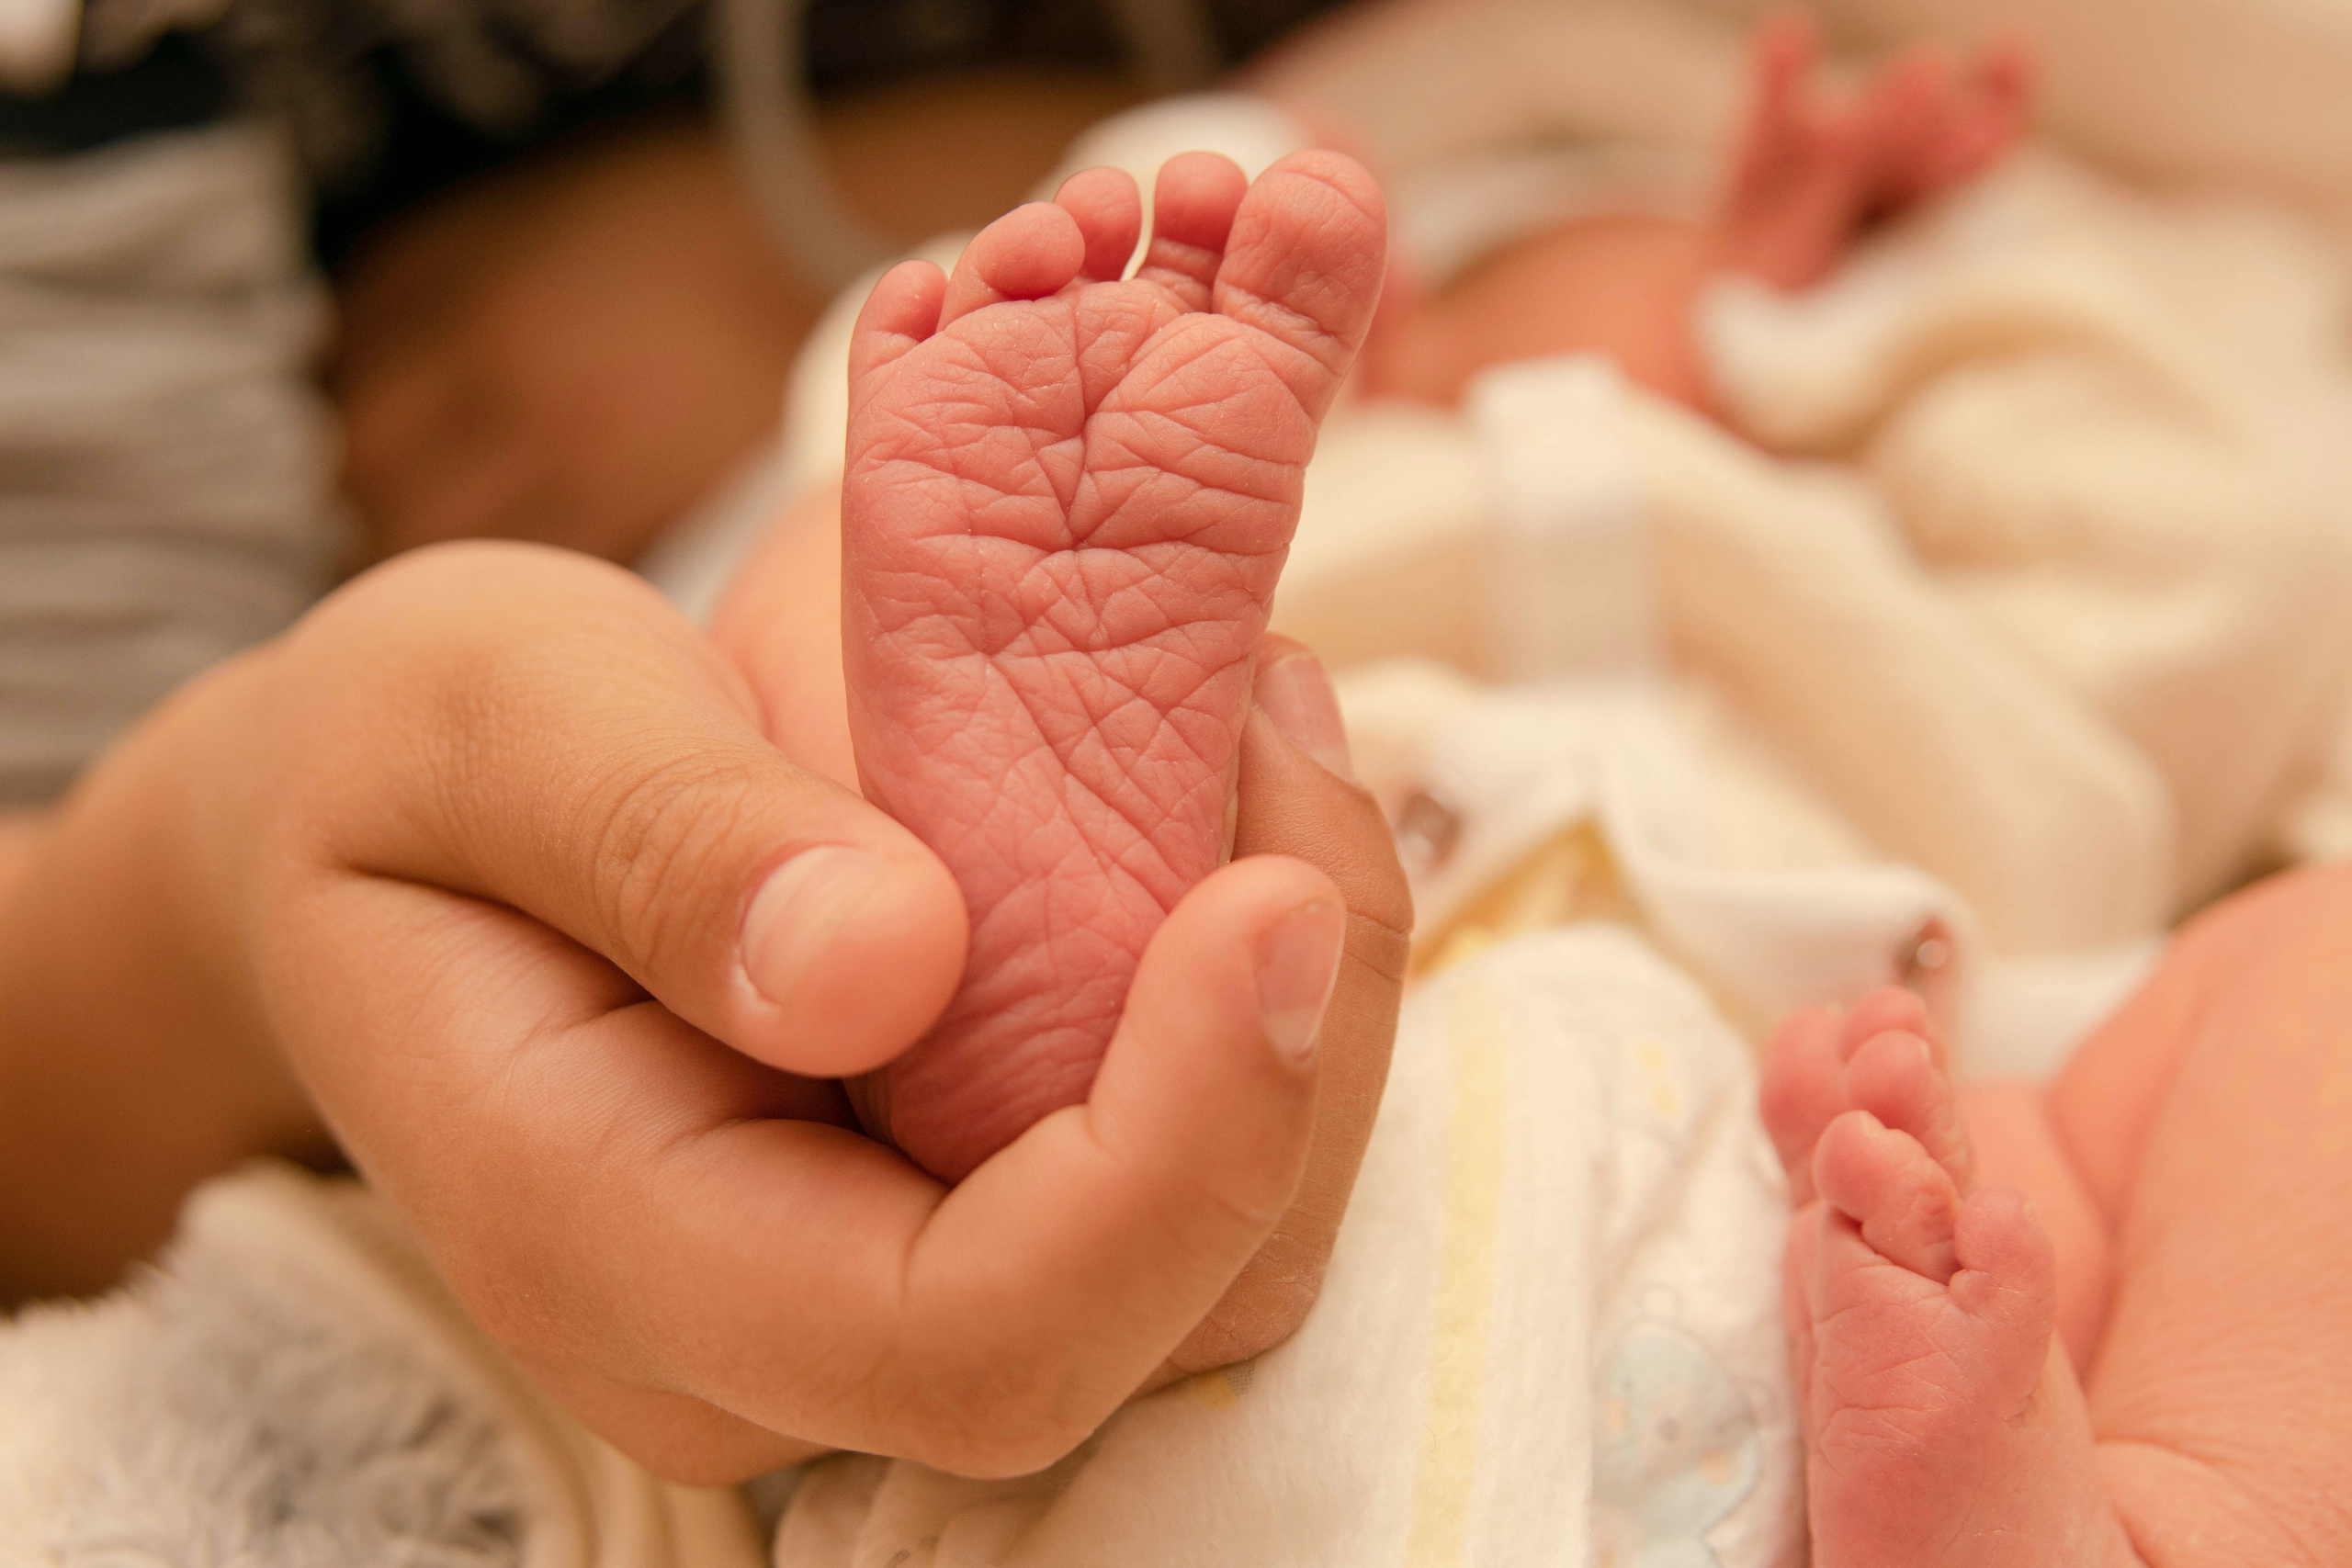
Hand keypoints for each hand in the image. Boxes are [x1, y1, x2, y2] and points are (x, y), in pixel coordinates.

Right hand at [156, 541, 1402, 1479]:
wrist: (397, 844)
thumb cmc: (411, 772)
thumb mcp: (483, 721)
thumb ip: (655, 837)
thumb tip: (888, 964)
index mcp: (608, 1243)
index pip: (970, 1334)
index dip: (1169, 1158)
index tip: (1267, 898)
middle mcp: (776, 1339)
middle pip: (1158, 1319)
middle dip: (1293, 1050)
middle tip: (1279, 724)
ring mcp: (890, 1289)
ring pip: (1222, 1254)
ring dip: (1307, 1004)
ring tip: (1263, 719)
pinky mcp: (972, 1208)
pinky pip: (1190, 1164)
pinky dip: (1260, 990)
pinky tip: (1235, 790)